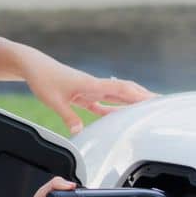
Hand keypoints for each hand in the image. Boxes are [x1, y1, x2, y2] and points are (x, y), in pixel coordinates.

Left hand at [26, 61, 155, 134]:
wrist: (32, 65)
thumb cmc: (42, 78)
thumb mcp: (52, 100)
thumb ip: (67, 116)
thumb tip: (79, 131)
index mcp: (90, 84)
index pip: (120, 90)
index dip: (139, 95)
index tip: (155, 100)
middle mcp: (94, 85)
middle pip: (124, 91)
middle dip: (143, 97)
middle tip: (163, 105)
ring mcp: (90, 89)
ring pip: (116, 96)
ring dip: (132, 102)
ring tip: (149, 110)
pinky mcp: (83, 94)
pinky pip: (103, 103)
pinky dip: (114, 110)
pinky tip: (120, 118)